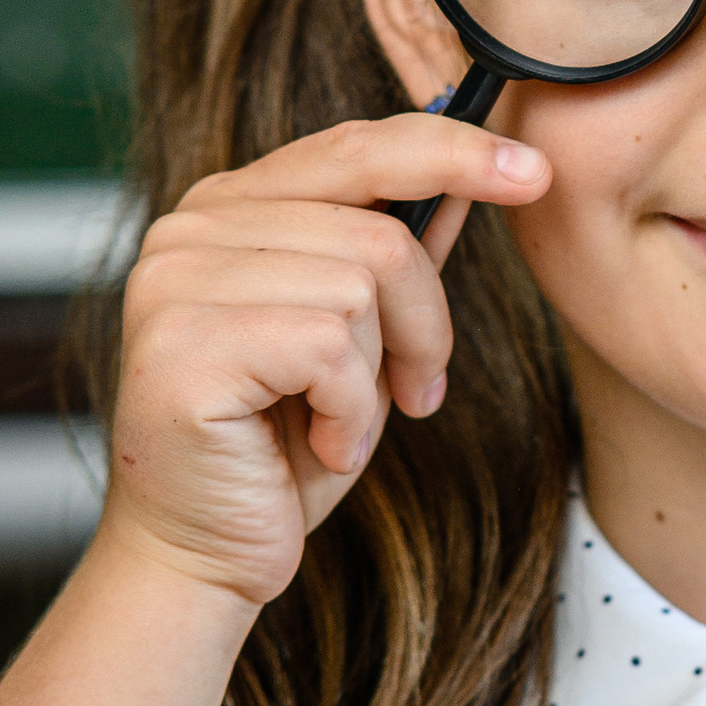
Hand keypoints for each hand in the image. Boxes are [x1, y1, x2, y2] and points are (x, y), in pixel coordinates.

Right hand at [99, 116, 550, 606]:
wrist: (206, 557)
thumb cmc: (281, 454)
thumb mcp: (363, 343)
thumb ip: (396, 256)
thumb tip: (467, 180)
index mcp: (228, 211)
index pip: (354, 148)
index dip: (451, 150)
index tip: (533, 174)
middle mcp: (188, 230)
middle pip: (377, 231)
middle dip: (424, 322)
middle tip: (414, 390)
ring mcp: (173, 283)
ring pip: (359, 288)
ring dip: (378, 377)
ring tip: (340, 424)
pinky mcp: (182, 346)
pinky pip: (328, 346)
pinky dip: (349, 411)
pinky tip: (316, 444)